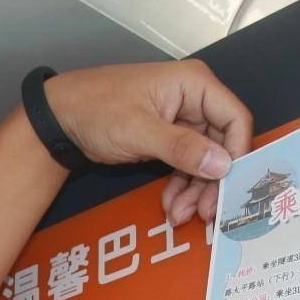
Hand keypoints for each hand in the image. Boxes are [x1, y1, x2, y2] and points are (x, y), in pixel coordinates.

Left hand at [43, 61, 252, 225]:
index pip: (235, 119)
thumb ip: (182, 148)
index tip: (229, 186)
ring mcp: (183, 121)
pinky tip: (171, 206)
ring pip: (205, 162)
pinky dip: (181, 188)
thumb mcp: (139, 130)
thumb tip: (222, 164)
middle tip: (205, 213)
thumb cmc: (96, 109)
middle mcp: (194, 100)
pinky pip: (187, 167)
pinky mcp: (170, 140)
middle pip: (222, 145)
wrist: (61, 118)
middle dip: (212, 182)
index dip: (238, 155)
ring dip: (195, 191)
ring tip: (178, 214)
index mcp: (194, 84)